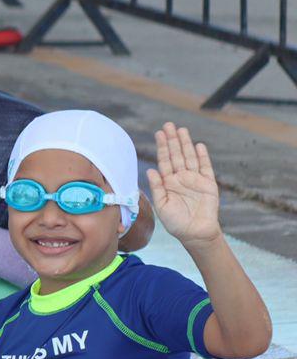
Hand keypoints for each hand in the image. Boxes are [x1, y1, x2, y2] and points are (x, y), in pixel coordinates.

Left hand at [148, 122, 220, 248]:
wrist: (194, 233)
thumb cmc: (175, 222)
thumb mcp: (162, 205)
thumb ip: (157, 187)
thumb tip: (150, 170)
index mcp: (168, 182)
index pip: (164, 161)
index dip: (162, 147)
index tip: (159, 134)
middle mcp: (181, 178)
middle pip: (176, 155)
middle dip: (172, 140)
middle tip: (168, 125)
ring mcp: (195, 179)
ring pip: (190, 157)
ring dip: (186, 144)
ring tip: (181, 130)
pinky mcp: (208, 184)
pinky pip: (205, 167)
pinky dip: (202, 156)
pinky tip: (198, 146)